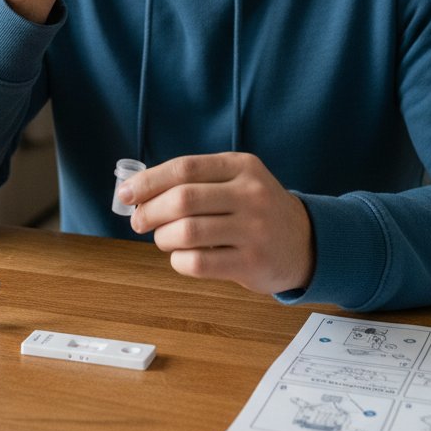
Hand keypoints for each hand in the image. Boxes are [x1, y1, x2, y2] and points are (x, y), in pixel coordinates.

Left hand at [121, 152, 314, 293]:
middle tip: (139, 222)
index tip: (126, 194)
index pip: (184, 168)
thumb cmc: (255, 209)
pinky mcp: (252, 263)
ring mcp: (254, 229)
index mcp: (241, 166)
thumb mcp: (236, 181)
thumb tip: (137, 193)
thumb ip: (194, 182)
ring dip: (163, 238)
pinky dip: (179, 261)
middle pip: (182, 200)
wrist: (304, 241)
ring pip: (187, 232)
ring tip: (164, 239)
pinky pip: (199, 263)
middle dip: (150, 212)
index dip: (148, 181)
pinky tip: (182, 257)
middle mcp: (250, 194)